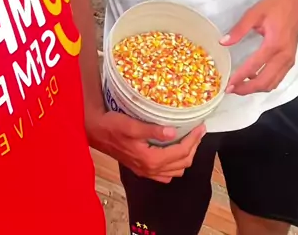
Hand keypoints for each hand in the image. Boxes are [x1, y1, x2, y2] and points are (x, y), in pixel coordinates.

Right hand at [87, 110, 205, 182]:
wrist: (96, 132)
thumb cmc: (112, 125)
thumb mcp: (132, 124)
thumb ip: (153, 130)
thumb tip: (174, 132)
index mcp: (150, 159)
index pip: (181, 153)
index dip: (194, 140)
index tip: (201, 127)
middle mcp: (150, 169)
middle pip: (182, 164)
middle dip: (193, 147)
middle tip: (198, 131)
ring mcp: (146, 171)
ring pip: (176, 171)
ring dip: (186, 156)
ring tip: (190, 139)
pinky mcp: (142, 169)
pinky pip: (165, 174)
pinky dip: (174, 164)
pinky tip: (173, 150)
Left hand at [221, 0, 297, 95]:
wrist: (295, 1)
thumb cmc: (274, 6)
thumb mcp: (254, 13)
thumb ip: (239, 29)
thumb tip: (223, 43)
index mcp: (274, 44)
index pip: (255, 66)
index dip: (240, 77)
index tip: (228, 85)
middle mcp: (284, 56)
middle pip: (265, 81)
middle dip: (247, 89)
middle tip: (231, 90)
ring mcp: (289, 60)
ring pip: (273, 83)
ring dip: (256, 88)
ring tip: (240, 87)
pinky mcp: (291, 60)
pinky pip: (278, 78)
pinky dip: (265, 83)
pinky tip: (253, 78)